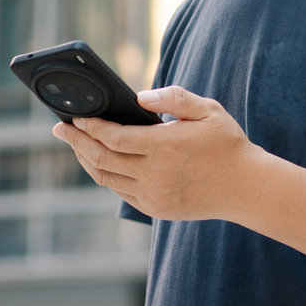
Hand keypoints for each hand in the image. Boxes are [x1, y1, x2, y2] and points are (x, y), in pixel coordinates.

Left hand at [52, 86, 271, 221]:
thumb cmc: (227, 144)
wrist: (246, 188)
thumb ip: (173, 98)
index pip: (113, 138)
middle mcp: (154, 175)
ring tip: (75, 143)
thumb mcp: (208, 111)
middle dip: (76, 141)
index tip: (75, 116)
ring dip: (86, 160)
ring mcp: (153, 195)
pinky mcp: (155, 208)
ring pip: (106, 178)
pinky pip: (120, 191)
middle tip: (59, 128)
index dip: (90, 127)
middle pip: (101, 159)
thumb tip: (139, 97)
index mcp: (165, 147)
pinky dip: (105, 175)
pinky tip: (100, 162)